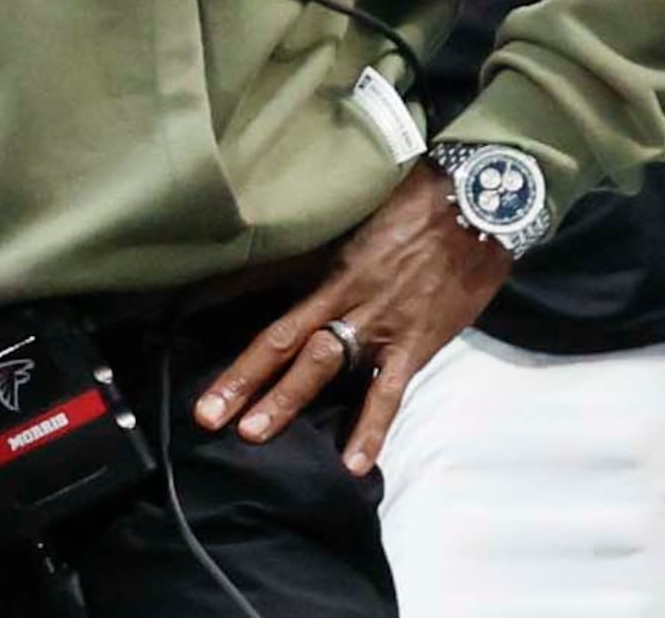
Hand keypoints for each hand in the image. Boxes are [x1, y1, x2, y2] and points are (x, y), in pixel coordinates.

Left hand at [193, 161, 512, 474]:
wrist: (479, 204)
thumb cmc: (422, 201)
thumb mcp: (363, 211)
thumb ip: (331, 241)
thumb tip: (299, 251)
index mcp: (328, 263)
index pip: (265, 288)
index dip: (224, 307)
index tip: (185, 324)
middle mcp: (344, 295)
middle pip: (284, 339)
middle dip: (244, 377)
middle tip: (206, 412)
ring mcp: (378, 322)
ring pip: (323, 364)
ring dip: (286, 399)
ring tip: (253, 434)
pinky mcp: (415, 343)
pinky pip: (388, 392)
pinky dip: (371, 428)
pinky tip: (354, 464)